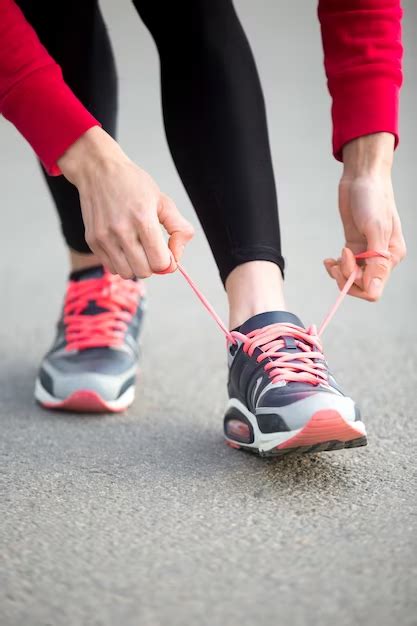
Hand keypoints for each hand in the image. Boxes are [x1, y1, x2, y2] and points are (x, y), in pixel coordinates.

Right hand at [58, 127, 193, 277]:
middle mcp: (121, 230)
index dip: (168, 261)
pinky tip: (123, 247)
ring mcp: (104, 237)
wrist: (98, 170)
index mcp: (143, 219)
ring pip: (127, 273)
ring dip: (136, 266)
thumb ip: (179, 230)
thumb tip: (176, 260)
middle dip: (152, 264)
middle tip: (151, 249)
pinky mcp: (92, 241)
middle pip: (144, 271)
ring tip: (137, 249)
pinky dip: (121, 263)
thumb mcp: (164, 201)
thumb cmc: (133, 185)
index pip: (160, 262)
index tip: (165, 251)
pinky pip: (112, 267)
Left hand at [324, 133, 405, 300]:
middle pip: (361, 285)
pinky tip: (329, 259)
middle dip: (345, 277)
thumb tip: (374, 290)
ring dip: (338, 273)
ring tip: (331, 260)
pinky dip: (335, 267)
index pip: (374, 288)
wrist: (362, 178)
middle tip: (337, 259)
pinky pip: (344, 267)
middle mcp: (380, 258)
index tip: (346, 262)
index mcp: (391, 256)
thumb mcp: (376, 229)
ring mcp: (366, 253)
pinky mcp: (354, 247)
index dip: (356, 283)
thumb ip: (375, 260)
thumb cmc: (372, 198)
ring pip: (351, 278)